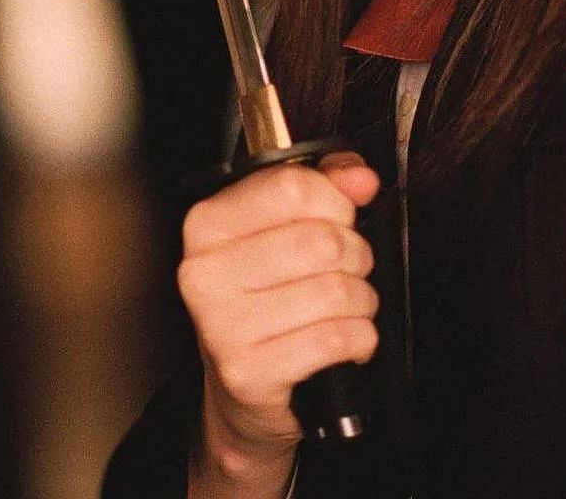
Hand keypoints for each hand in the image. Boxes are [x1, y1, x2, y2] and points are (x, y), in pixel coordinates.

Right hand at [180, 152, 379, 496]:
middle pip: (321, 240)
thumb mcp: (286, 228)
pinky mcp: (248, 373)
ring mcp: (221, 326)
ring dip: (361, 299)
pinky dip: (359, 338)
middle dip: (355, 254)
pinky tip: (346, 339)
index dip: (335, 201)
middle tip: (348, 268)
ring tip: (348, 305)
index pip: (293, 186)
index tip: (338, 217)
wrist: (241, 388)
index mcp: (207, 223)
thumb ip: (326, 185)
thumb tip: (360, 178)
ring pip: (334, 290)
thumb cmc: (266, 296)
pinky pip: (335, 339)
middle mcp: (204, 272)